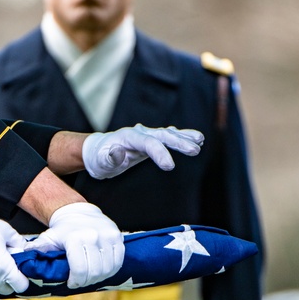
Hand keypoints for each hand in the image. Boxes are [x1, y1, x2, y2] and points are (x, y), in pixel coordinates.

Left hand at [24, 202, 122, 287]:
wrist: (78, 212)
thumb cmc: (61, 231)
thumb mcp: (47, 239)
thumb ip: (36, 251)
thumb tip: (21, 260)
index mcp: (76, 237)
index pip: (80, 269)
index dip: (75, 281)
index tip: (71, 282)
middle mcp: (94, 235)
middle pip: (95, 271)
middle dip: (86, 281)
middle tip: (80, 281)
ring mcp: (109, 236)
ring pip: (108, 268)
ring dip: (99, 277)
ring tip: (90, 276)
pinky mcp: (118, 238)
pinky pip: (118, 261)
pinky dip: (110, 269)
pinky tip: (101, 270)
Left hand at [82, 124, 203, 179]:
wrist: (98, 152)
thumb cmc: (99, 159)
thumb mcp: (101, 162)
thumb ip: (110, 158)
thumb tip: (118, 152)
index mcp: (128, 138)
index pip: (148, 143)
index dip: (160, 153)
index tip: (170, 166)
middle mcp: (139, 133)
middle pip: (162, 135)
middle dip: (179, 142)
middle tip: (195, 150)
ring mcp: (146, 135)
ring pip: (168, 133)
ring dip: (184, 136)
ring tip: (200, 140)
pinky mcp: (150, 140)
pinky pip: (167, 137)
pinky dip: (181, 136)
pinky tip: (195, 138)